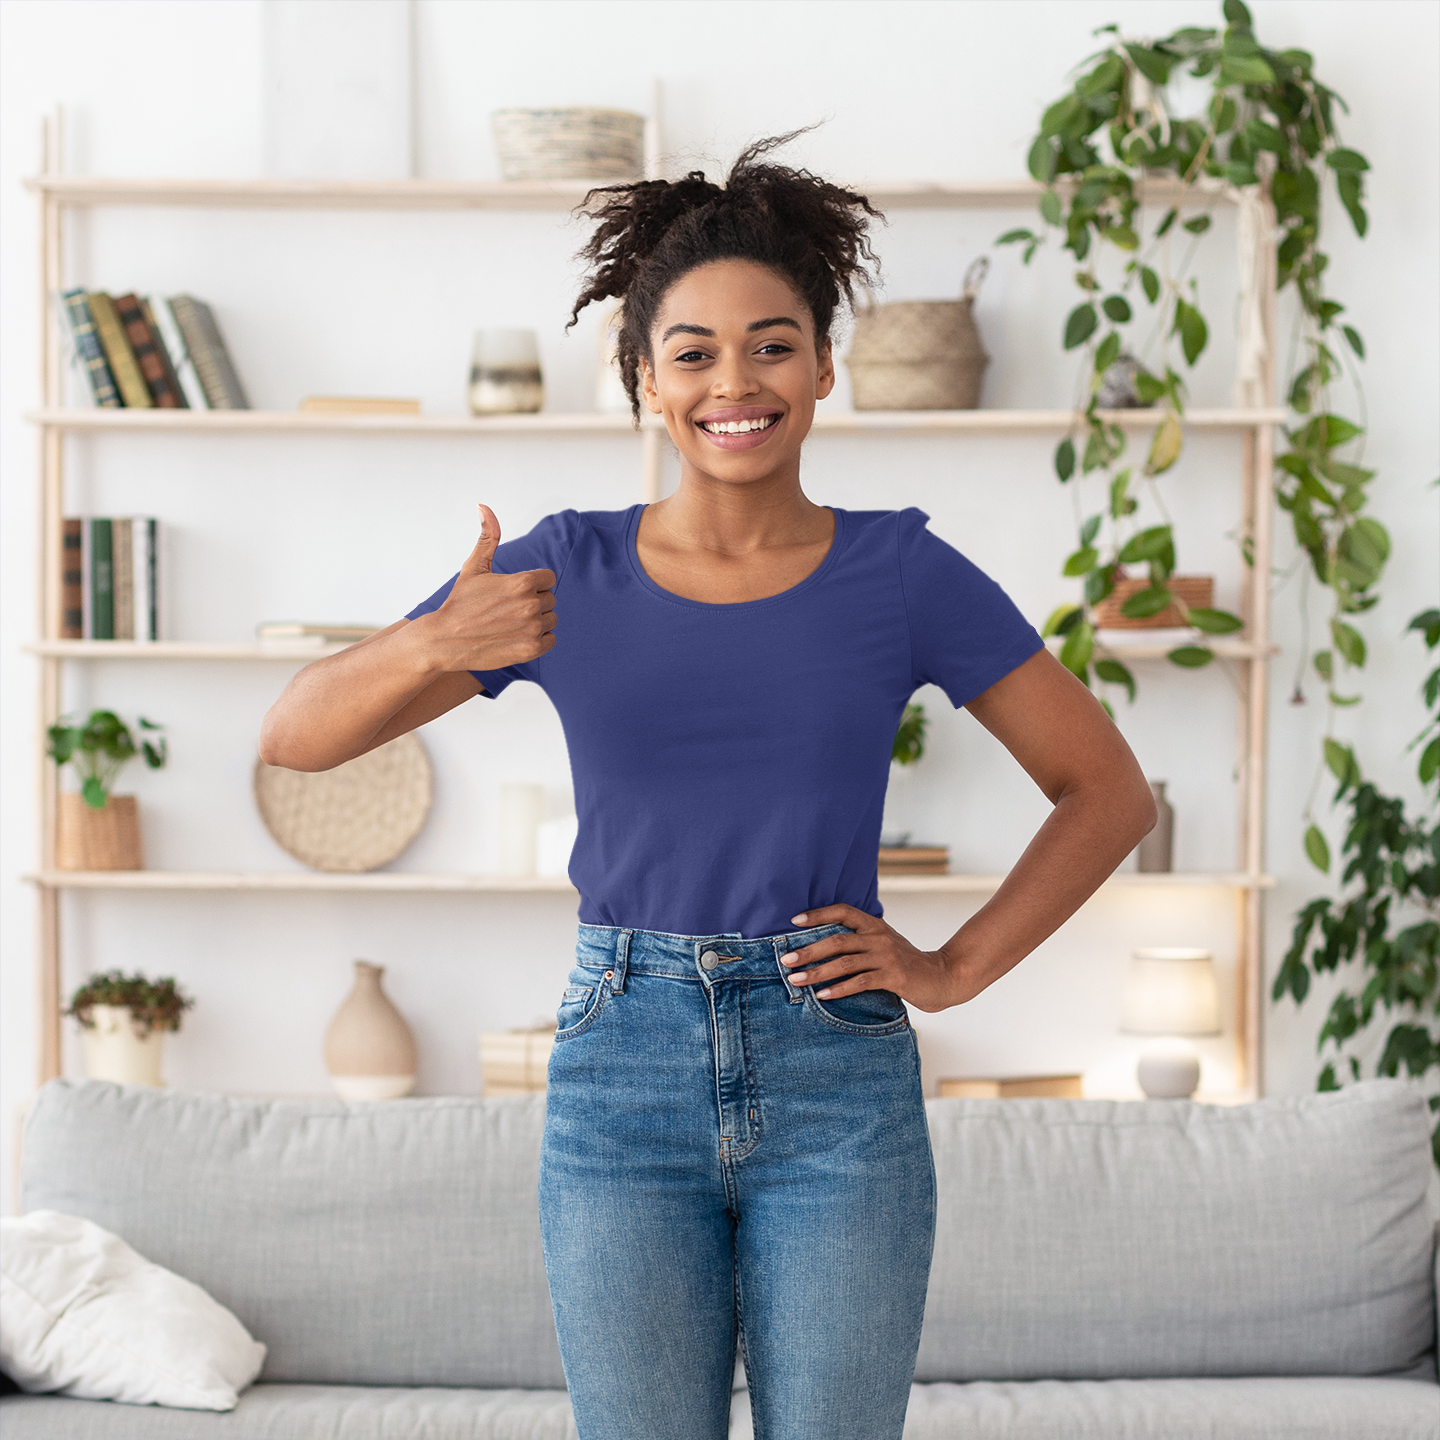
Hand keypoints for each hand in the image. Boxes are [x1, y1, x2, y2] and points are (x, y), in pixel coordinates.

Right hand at [418, 504, 556, 672]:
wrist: (445, 641)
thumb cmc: (460, 602)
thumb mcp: (474, 567)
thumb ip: (488, 536)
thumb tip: (484, 505)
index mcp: (522, 582)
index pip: (548, 578)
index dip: (532, 584)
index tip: (513, 592)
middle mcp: (530, 605)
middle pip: (550, 599)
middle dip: (533, 602)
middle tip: (507, 609)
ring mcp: (532, 629)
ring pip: (551, 620)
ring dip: (536, 622)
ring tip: (510, 623)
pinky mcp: (531, 649)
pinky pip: (550, 640)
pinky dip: (538, 640)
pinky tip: (516, 636)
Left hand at [782, 904, 964, 1013]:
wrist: (942, 977)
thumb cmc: (907, 964)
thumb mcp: (884, 945)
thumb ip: (861, 942)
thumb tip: (823, 947)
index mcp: (875, 925)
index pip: (843, 911)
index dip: (818, 914)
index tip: (794, 921)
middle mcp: (879, 937)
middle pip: (837, 940)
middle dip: (808, 950)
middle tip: (785, 960)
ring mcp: (886, 956)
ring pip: (844, 962)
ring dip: (816, 972)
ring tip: (796, 980)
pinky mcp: (893, 976)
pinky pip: (860, 982)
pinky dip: (838, 989)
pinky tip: (822, 996)